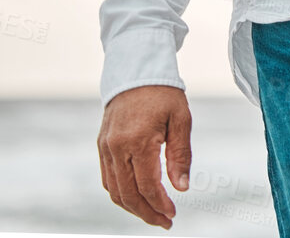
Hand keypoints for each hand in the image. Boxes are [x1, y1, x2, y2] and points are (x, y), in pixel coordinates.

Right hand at [97, 84, 190, 229]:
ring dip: (133, 207)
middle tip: (164, 222)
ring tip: (153, 214)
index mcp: (138, 141)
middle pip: (128, 194)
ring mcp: (105, 148)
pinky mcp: (102, 147)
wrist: (136, 73)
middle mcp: (116, 148)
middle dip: (146, 212)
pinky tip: (138, 198)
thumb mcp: (181, 120)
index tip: (172, 214)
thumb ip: (181, 155)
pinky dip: (121, 193)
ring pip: (114, 190)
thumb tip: (181, 188)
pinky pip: (108, 179)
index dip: (160, 204)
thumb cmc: (164, 94)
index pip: (147, 185)